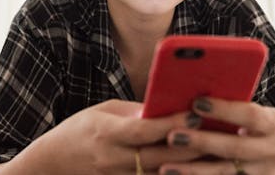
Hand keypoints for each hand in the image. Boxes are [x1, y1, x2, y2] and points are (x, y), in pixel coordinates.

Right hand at [3, 99, 202, 174]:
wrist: (53, 164)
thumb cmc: (79, 131)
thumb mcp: (103, 111)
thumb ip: (135, 112)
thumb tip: (166, 106)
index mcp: (107, 133)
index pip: (144, 130)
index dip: (172, 123)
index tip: (196, 112)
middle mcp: (114, 159)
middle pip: (161, 155)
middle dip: (193, 144)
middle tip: (221, 133)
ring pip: (164, 173)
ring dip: (192, 165)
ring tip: (217, 152)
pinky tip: (196, 168)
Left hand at [160, 97, 274, 174]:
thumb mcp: (269, 117)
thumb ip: (242, 112)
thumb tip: (200, 99)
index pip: (248, 114)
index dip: (223, 109)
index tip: (196, 102)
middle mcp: (272, 151)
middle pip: (233, 147)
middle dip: (201, 142)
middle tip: (172, 135)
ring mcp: (266, 174)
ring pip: (225, 174)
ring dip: (193, 171)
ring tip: (165, 168)